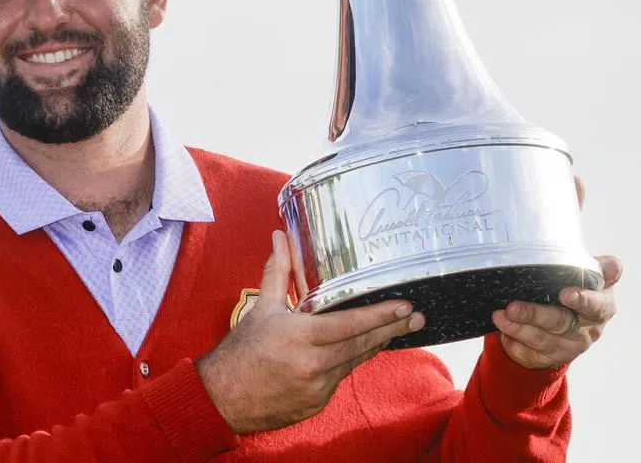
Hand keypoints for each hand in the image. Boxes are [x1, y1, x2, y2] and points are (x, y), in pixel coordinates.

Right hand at [196, 231, 425, 433]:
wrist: (222, 398)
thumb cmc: (241, 351)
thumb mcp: (261, 308)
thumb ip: (278, 272)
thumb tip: (281, 237)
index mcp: (300, 337)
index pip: (350, 325)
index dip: (380, 315)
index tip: (405, 306)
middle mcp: (313, 364)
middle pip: (362, 344)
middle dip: (392, 329)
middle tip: (418, 317)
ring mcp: (318, 388)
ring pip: (355, 361)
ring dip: (375, 344)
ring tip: (397, 329)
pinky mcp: (318, 403)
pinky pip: (340, 378)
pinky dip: (350, 362)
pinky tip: (360, 349)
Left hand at [492, 177, 621, 369]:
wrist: (539, 332)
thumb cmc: (553, 284)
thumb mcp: (560, 254)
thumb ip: (566, 220)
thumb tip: (575, 177)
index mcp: (600, 286)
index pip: (610, 278)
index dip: (612, 273)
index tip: (609, 265)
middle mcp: (594, 314)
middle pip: (590, 309)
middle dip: (577, 301)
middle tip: (562, 292)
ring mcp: (576, 337)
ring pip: (558, 329)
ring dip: (532, 318)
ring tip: (506, 310)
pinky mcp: (555, 353)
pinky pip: (537, 345)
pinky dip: (518, 333)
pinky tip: (500, 322)